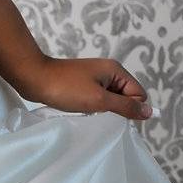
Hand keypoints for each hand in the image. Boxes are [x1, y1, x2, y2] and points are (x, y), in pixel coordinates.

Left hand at [13, 55, 155, 121]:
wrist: (33, 78)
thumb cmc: (66, 88)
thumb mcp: (100, 100)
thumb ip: (126, 107)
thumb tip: (150, 112)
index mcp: (115, 70)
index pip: (138, 94)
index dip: (129, 107)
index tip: (111, 113)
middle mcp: (108, 71)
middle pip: (125, 97)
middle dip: (115, 109)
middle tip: (98, 112)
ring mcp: (94, 78)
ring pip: (110, 100)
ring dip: (102, 109)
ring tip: (86, 110)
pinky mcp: (82, 84)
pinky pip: (96, 100)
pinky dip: (91, 107)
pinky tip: (80, 109)